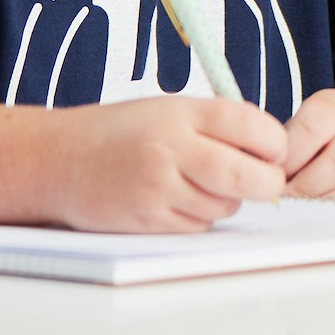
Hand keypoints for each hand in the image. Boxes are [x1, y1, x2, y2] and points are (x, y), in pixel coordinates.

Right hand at [47, 96, 287, 231]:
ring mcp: (159, 189)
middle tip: (268, 179)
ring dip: (227, 198)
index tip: (275, 148)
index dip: (274, 141)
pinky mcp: (148, 221)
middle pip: (246, 175)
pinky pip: (198, 225)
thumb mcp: (168, 109)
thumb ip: (215, 123)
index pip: (249, 124)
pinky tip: (178, 198)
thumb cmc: (120, 132)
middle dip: (268, 181)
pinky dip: (200, 215)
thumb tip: (270, 147)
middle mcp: (170, 150)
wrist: (59, 160)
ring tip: (201, 181)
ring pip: (225, 205)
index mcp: (180, 113)